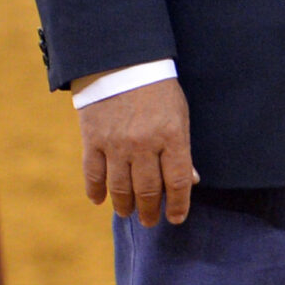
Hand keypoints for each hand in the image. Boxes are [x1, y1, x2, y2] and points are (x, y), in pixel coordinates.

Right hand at [79, 77, 197, 226]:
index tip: (177, 218)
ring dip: (125, 206)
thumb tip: (192, 181)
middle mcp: (144, 144)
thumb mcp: (180, 115)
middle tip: (151, 222)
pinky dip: (95, 190)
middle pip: (149, 190)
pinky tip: (100, 200)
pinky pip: (93, 174)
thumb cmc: (158, 89)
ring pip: (120, 188)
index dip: (179, 205)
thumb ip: (183, 149)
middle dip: (151, 211)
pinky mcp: (93, 139)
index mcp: (172, 136)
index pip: (178, 181)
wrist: (121, 62)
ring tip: (128, 213)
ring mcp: (116, 143)